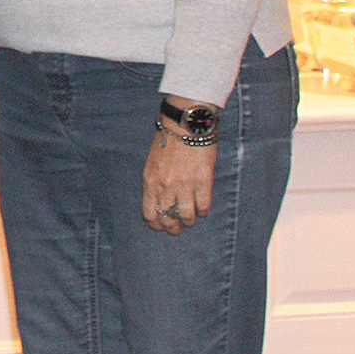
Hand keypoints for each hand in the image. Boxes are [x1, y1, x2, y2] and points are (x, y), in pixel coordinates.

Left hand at [141, 119, 213, 233]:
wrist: (184, 125)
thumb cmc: (166, 140)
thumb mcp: (152, 163)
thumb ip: (155, 182)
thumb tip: (161, 201)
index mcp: (150, 182)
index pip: (150, 214)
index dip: (156, 224)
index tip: (162, 226)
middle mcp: (165, 187)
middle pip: (168, 219)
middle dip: (173, 227)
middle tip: (179, 228)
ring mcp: (185, 186)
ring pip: (187, 216)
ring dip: (190, 220)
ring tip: (191, 218)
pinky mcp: (203, 182)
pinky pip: (204, 206)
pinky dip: (203, 211)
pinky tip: (202, 208)